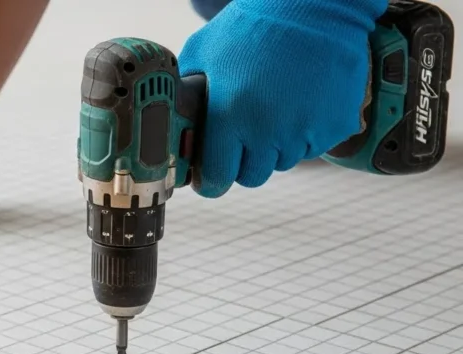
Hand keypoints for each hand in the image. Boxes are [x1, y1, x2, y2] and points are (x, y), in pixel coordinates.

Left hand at [179, 0, 385, 197]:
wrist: (313, 5)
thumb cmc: (252, 26)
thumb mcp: (202, 54)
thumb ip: (186, 94)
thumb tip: (173, 123)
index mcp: (230, 116)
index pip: (217, 178)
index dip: (210, 180)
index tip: (209, 176)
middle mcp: (268, 130)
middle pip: (251, 177)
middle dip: (242, 161)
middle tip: (242, 135)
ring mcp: (305, 130)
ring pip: (282, 162)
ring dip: (273, 147)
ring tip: (272, 109)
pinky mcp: (336, 125)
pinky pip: (313, 146)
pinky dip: (304, 134)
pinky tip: (298, 103)